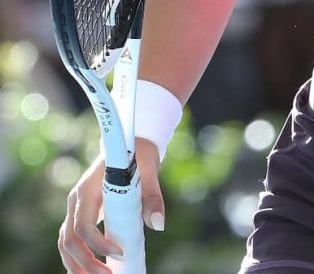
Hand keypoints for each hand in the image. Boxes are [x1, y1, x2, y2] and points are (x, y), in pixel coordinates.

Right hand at [58, 138, 164, 273]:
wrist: (128, 143)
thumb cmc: (138, 156)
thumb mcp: (149, 171)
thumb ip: (152, 197)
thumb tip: (157, 224)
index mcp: (88, 189)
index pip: (83, 225)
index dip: (98, 243)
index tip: (119, 253)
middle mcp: (76, 200)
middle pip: (69, 239)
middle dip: (84, 262)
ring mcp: (75, 208)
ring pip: (65, 242)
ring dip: (76, 264)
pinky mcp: (81, 213)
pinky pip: (70, 239)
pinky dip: (76, 257)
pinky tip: (88, 270)